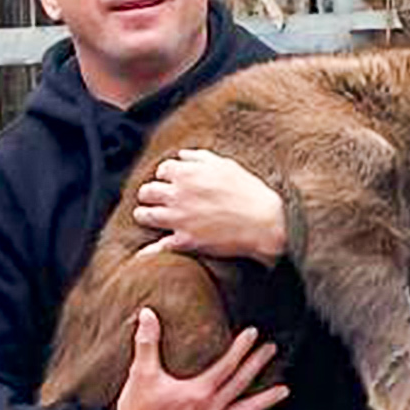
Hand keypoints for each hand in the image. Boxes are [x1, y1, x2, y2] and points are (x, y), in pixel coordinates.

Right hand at [113, 308, 289, 409]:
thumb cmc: (136, 409)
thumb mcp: (141, 374)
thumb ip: (147, 343)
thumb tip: (147, 313)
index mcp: (198, 393)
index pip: (227, 365)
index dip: (241, 348)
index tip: (253, 333)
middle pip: (241, 383)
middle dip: (257, 364)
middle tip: (271, 348)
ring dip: (266, 399)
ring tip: (285, 390)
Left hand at [135, 148, 287, 265]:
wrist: (265, 222)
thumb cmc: (249, 192)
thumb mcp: (227, 165)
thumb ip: (200, 158)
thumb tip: (182, 156)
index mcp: (187, 173)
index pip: (162, 170)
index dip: (168, 177)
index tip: (175, 183)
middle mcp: (177, 194)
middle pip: (147, 191)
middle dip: (152, 195)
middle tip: (160, 201)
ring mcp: (179, 219)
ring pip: (144, 215)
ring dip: (147, 215)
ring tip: (154, 218)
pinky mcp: (185, 241)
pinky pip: (157, 247)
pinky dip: (150, 251)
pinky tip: (146, 253)